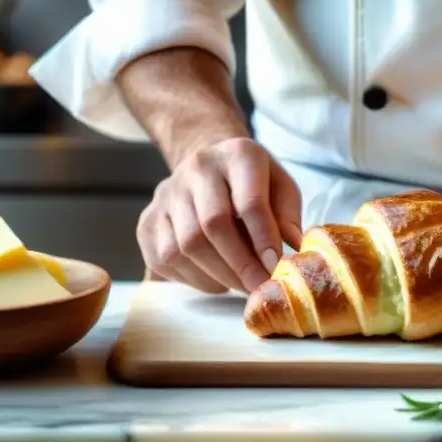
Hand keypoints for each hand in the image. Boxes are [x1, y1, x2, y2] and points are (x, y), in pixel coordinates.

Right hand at [137, 137, 302, 293]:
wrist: (210, 164)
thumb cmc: (254, 181)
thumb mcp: (280, 185)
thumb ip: (288, 214)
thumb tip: (293, 247)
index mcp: (237, 154)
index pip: (248, 201)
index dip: (263, 238)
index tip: (276, 266)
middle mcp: (197, 168)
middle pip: (212, 225)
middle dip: (240, 264)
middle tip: (260, 287)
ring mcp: (166, 194)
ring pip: (186, 246)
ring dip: (218, 275)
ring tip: (241, 284)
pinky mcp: (147, 220)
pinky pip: (165, 259)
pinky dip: (194, 278)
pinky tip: (216, 279)